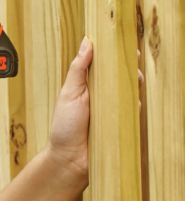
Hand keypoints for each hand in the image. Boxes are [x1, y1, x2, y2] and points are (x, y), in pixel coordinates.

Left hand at [46, 37, 144, 180]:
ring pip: (131, 91)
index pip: (104, 64)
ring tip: (133, 75)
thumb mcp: (69, 93)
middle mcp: (103, 95)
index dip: (113, 53)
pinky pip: (135, 111)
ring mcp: (115, 109)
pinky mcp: (123, 123)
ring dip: (134, 83)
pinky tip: (136, 98)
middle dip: (128, 66)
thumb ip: (78, 69)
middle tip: (132, 57)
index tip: (121, 41)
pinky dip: (136, 104)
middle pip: (121, 76)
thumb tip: (87, 42)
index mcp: (89, 84)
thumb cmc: (64, 126)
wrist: (70, 159)